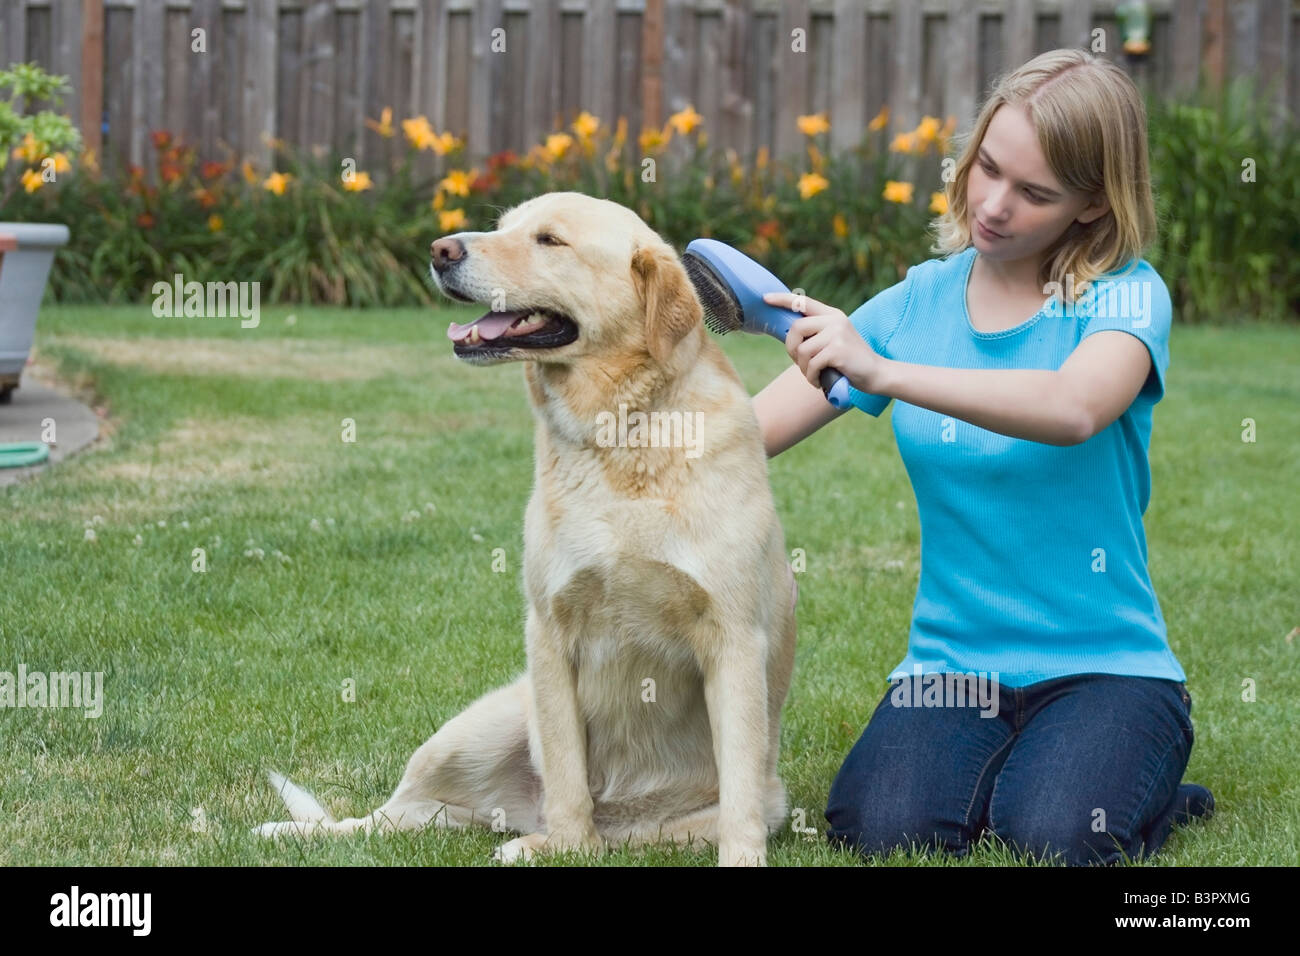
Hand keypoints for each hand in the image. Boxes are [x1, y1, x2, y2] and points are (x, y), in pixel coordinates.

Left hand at [763, 291, 887, 395]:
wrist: (877, 373)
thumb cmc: (850, 361)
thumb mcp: (834, 340)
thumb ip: (816, 333)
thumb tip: (788, 334)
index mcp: (832, 315)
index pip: (803, 302)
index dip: (782, 300)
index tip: (765, 298)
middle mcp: (835, 320)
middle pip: (796, 328)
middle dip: (791, 349)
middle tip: (800, 362)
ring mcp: (837, 333)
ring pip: (803, 350)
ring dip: (804, 368)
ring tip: (813, 375)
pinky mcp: (838, 350)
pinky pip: (812, 364)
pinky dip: (811, 377)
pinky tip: (819, 381)